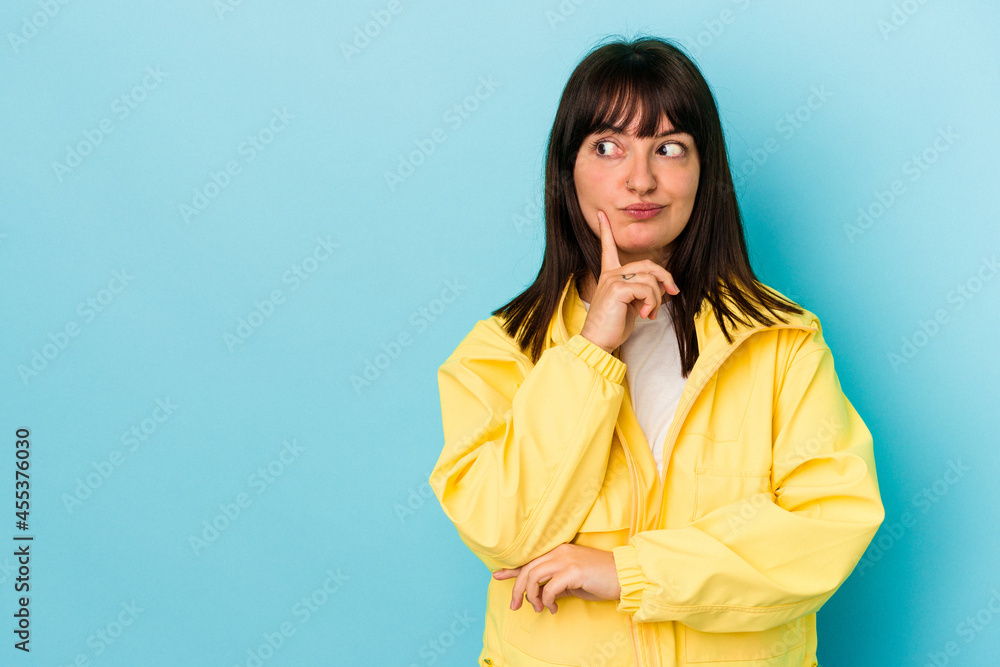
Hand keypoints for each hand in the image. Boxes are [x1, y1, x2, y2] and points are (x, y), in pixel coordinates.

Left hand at [491, 543, 621, 614]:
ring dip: (531, 596)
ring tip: (538, 608)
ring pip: (534, 576)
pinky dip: (546, 600)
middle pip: (528, 569)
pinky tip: (553, 608)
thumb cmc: (601, 579)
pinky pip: (549, 588)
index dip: (512, 569)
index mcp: (559, 550)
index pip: (530, 559)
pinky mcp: (574, 571)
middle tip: (515, 606)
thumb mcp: (574, 581)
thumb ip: (556, 584)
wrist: (624, 576)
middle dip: (518, 589)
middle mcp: (560, 551)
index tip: (496, 575)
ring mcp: (566, 560)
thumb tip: (541, 595)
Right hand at [579, 210, 679, 353]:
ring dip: (657, 299)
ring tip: (649, 313)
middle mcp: (610, 274)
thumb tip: (662, 286)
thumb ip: (642, 290)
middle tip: (673, 292)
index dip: (605, 231)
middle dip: (665, 277)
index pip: (608, 248)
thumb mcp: (631, 304)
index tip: (601, 215)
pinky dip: (652, 303)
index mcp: (610, 275)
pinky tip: (644, 314)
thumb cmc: (613, 325)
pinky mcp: (617, 289)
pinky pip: (647, 289)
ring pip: (650, 279)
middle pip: (647, 265)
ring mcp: (613, 280)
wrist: (598, 341)